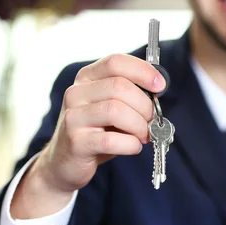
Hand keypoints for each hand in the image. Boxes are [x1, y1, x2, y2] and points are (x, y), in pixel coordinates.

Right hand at [11, 54, 164, 218]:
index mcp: (85, 79)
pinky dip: (130, 144)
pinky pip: (111, 140)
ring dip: (139, 125)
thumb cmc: (95, 133)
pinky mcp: (76, 143)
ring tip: (144, 136)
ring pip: (116, 111)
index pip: (115, 62)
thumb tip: (158, 89)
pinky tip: (133, 147)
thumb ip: (128, 95)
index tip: (160, 85)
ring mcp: (74, 118)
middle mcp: (75, 94)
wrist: (65, 162)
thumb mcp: (109, 107)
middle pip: (119, 87)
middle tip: (152, 121)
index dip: (142, 71)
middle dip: (144, 105)